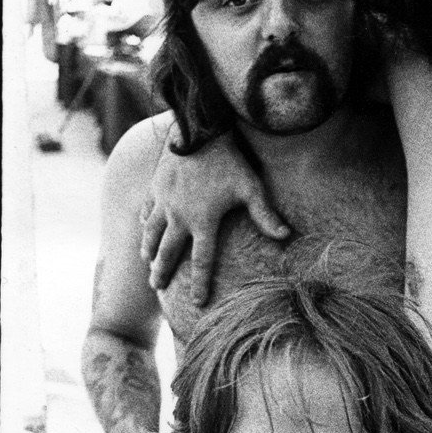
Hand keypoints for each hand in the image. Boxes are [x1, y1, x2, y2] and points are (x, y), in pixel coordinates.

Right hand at [140, 129, 288, 303]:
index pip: (202, 261)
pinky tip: (145, 229)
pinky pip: (147, 211)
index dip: (200, 284)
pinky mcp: (155, 187)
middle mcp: (179, 217)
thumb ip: (265, 215)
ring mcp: (164, 202)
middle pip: (168, 253)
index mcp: (203, 222)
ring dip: (148, 250)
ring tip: (146, 263)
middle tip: (157, 287)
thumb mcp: (251, 188)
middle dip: (162, 272)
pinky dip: (145, 223)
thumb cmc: (229, 160)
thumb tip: (286, 236)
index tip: (198, 303)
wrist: (198, 130)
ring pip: (152, 234)